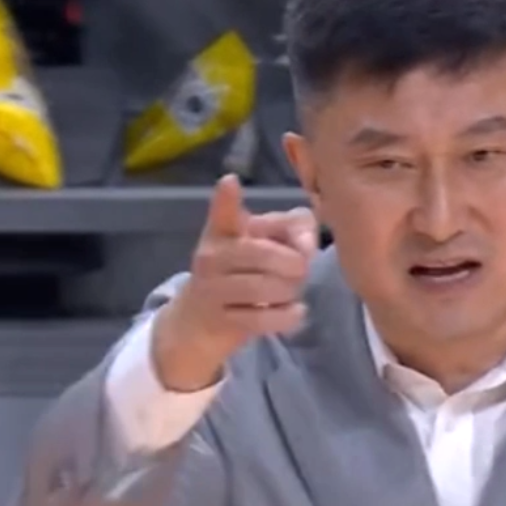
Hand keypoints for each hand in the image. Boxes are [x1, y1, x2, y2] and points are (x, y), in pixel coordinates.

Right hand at [153, 175, 318, 391]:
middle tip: (300, 272)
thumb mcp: (260, 245)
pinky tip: (295, 312)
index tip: (230, 182)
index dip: (227, 199)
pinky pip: (262, 318)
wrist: (196, 323)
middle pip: (262, 253)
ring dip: (290, 291)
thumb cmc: (238, 275)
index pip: (224, 213)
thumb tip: (308, 245)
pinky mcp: (220, 320)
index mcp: (222, 232)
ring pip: (264, 286)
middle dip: (294, 264)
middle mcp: (211, 256)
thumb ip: (293, 230)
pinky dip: (287, 316)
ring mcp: (212, 289)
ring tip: (292, 293)